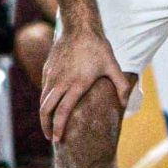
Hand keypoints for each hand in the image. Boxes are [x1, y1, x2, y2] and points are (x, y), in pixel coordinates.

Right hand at [39, 27, 130, 141]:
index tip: (58, 139)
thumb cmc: (98, 48)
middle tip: (52, 138)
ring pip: (42, 101)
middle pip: (46, 110)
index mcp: (76, 84)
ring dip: (44, 116)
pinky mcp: (47, 70)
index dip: (59, 127)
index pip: (63, 112)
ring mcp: (51, 76)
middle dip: (47, 127)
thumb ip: (121, 86)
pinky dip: (44, 102)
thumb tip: (126, 103)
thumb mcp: (113, 66)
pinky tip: (50, 107)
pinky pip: (43, 90)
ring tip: (50, 126)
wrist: (78, 28)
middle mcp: (60, 82)